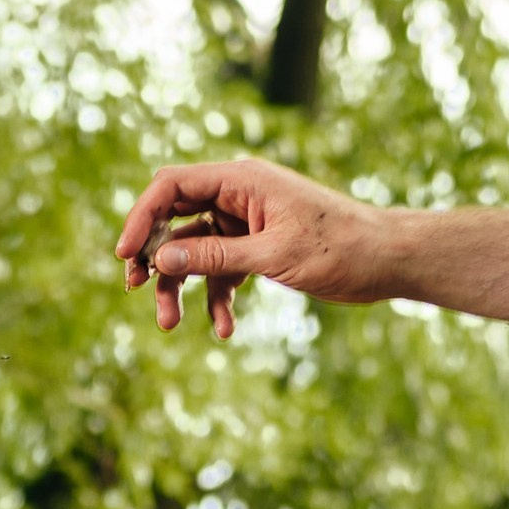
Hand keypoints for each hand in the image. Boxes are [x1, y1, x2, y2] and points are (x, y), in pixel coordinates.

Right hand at [115, 160, 390, 337]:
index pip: (173, 186)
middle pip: (175, 219)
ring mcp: (246, 222)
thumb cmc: (338, 247)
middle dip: (154, 257)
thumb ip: (214, 256)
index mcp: (243, 179)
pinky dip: (217, 299)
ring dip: (180, 287)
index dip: (142, 218)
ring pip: (193, 251)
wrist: (383, 260)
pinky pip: (221, 272)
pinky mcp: (256, 248)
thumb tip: (161, 259)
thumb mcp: (270, 255)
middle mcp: (240, 194)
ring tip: (169, 325)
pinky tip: (224, 329)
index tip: (125, 257)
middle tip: (136, 290)